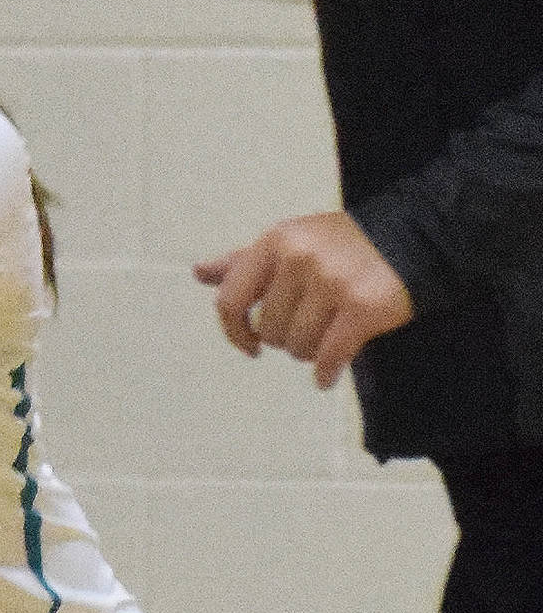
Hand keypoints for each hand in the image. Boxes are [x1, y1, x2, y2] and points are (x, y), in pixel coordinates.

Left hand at [195, 211, 411, 389]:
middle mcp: (298, 260)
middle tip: (306, 328)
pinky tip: (327, 375)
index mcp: (274, 242)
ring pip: (297, 346)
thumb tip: (200, 273)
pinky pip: (329, 357)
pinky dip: (325, 372)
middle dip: (284, 338)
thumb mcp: (289, 240)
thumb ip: (244, 261)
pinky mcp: (361, 309)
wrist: (412, 238)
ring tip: (325, 337)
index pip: (231, 298)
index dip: (233, 330)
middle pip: (269, 329)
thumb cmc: (342, 244)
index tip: (248, 344)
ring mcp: (330, 283)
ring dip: (308, 352)